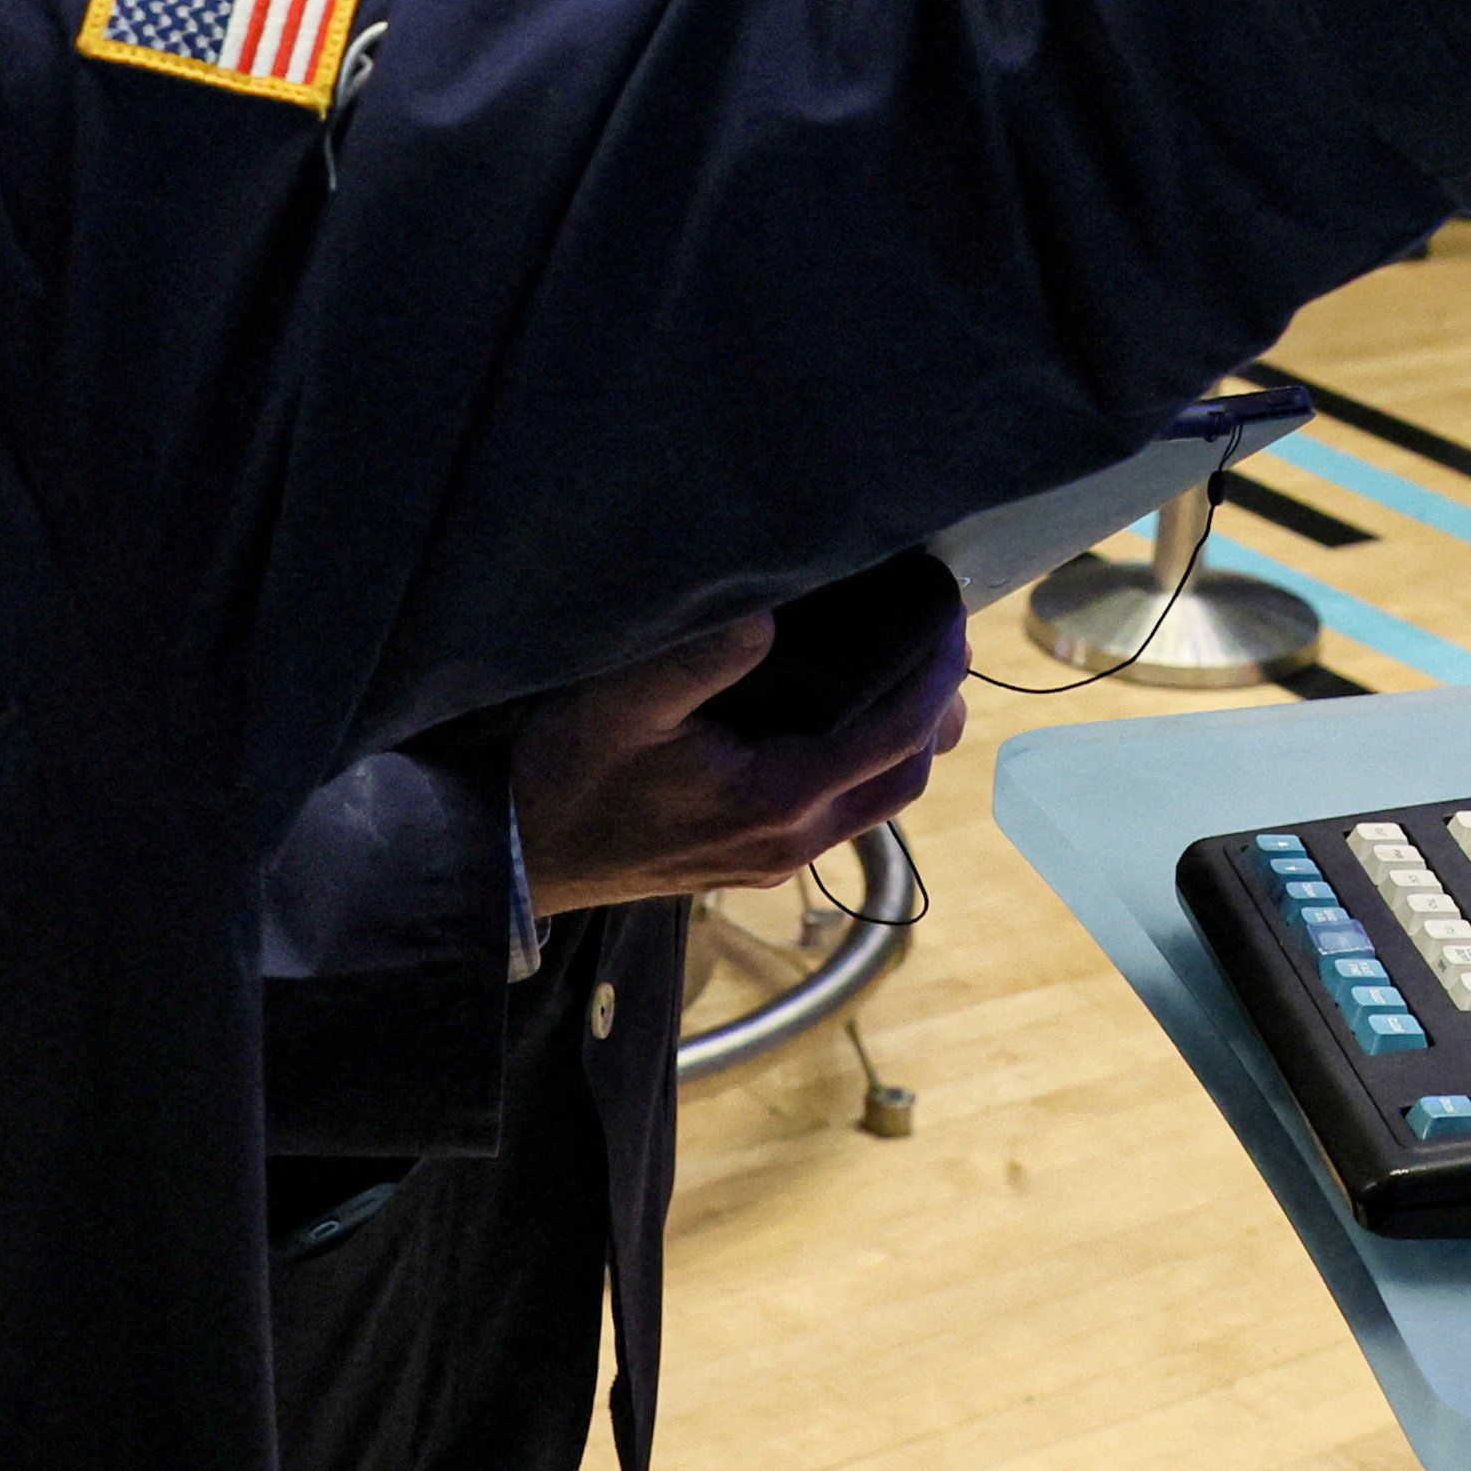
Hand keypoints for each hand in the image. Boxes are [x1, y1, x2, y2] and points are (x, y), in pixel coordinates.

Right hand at [507, 605, 972, 918]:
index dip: (935, 673)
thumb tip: (772, 615)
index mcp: (778, 800)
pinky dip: (866, 760)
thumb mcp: (623, 703)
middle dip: (936, 707)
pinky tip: (843, 713)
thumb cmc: (569, 777)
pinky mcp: (755, 858)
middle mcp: (792, 839)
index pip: (895, 735)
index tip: (949, 612)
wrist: (520, 857)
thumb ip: (702, 657)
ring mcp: (775, 857)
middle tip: (941, 634)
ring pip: (879, 799)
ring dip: (906, 738)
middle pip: (906, 777)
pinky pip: (842, 809)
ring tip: (907, 666)